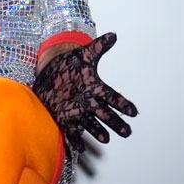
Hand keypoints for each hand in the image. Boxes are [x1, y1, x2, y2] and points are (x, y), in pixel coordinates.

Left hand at [32, 32, 137, 152]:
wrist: (50, 74)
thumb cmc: (69, 65)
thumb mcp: (84, 55)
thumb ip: (99, 47)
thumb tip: (113, 35)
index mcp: (94, 88)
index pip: (111, 96)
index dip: (122, 104)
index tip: (133, 111)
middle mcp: (88, 102)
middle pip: (104, 113)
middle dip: (115, 122)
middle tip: (127, 131)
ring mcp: (77, 111)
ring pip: (90, 124)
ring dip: (97, 131)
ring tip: (106, 139)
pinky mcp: (64, 117)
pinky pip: (72, 130)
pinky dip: (76, 140)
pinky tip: (81, 149)